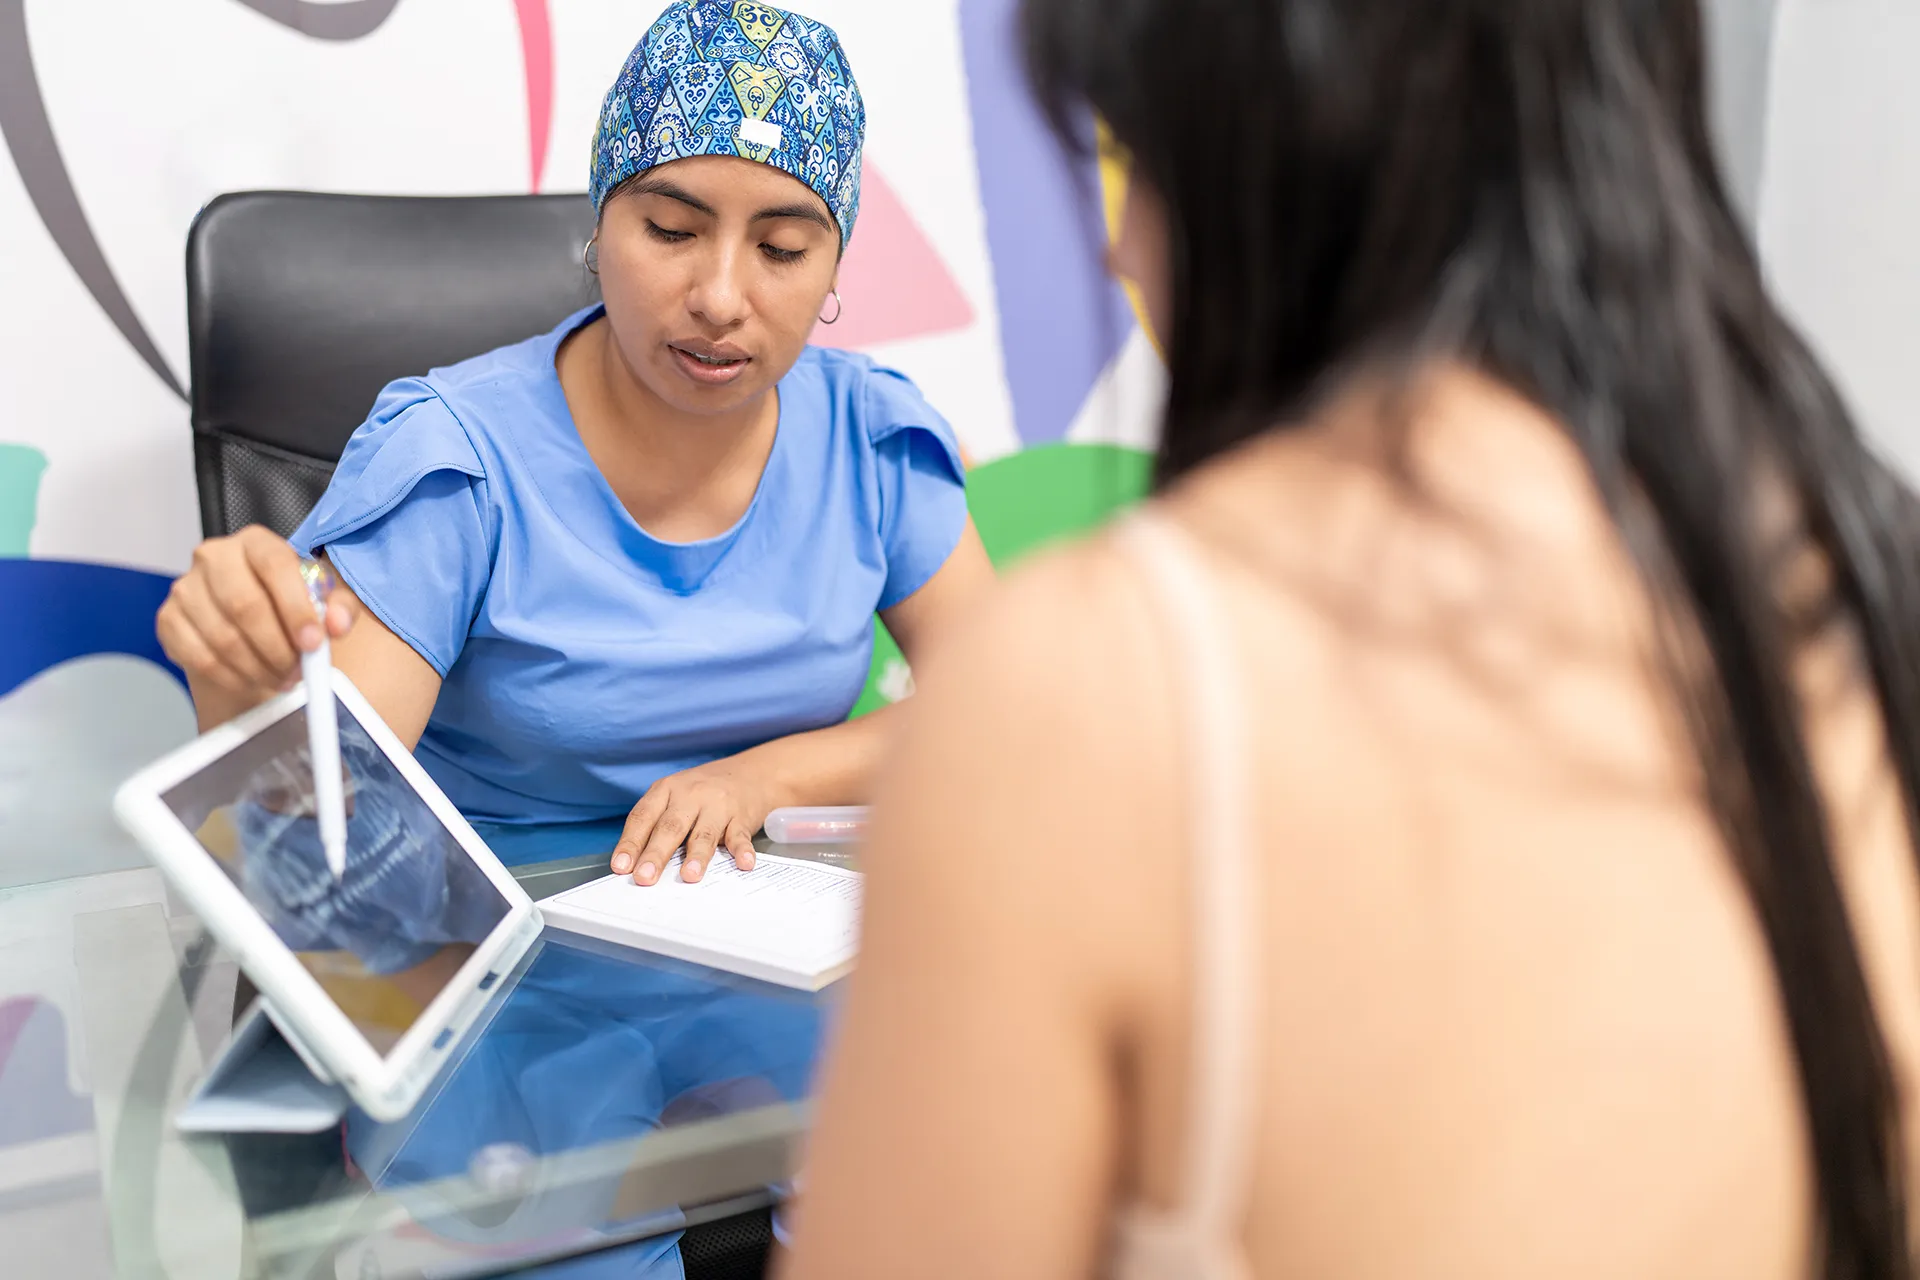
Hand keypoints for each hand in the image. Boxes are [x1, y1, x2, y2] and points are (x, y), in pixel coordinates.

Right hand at [157, 527, 357, 707]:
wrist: (248, 619)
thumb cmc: (288, 603)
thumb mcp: (325, 598)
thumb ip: (339, 607)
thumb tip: (337, 624)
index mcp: (256, 542)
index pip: (274, 566)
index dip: (296, 608)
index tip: (313, 643)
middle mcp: (214, 556)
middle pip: (244, 605)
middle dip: (277, 648)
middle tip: (298, 671)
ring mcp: (186, 587)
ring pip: (222, 637)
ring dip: (258, 668)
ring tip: (281, 678)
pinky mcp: (169, 619)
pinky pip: (200, 656)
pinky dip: (232, 676)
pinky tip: (252, 678)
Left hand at [612, 758, 774, 884]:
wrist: (751, 773)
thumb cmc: (704, 792)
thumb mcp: (675, 798)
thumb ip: (657, 826)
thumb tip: (636, 865)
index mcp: (666, 790)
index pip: (643, 817)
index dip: (630, 843)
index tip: (621, 866)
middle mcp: (690, 794)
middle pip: (670, 826)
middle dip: (656, 854)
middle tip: (645, 876)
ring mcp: (717, 805)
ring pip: (704, 833)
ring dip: (696, 856)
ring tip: (688, 875)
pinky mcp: (741, 816)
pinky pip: (740, 835)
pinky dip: (742, 850)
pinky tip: (743, 862)